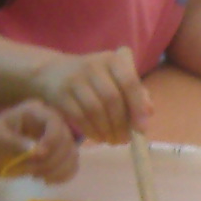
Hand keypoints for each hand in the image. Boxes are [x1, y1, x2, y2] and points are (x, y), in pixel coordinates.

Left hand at [0, 101, 78, 187]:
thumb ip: (16, 143)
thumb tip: (38, 152)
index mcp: (36, 111)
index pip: (55, 123)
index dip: (51, 140)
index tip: (37, 156)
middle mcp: (50, 123)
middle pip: (67, 140)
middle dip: (51, 160)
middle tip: (32, 171)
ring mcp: (56, 139)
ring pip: (72, 154)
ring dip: (57, 170)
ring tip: (37, 176)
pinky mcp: (58, 155)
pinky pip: (72, 165)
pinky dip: (63, 175)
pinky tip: (47, 180)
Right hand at [32, 47, 150, 142]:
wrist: (52, 72)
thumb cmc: (93, 78)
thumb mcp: (115, 78)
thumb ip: (135, 92)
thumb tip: (149, 111)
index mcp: (113, 60)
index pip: (129, 82)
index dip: (137, 107)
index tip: (142, 129)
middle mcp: (94, 65)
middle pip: (112, 99)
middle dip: (121, 124)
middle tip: (124, 139)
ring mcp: (74, 79)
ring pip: (95, 110)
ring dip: (106, 130)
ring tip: (112, 140)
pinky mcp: (60, 94)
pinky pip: (79, 117)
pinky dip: (91, 131)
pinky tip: (98, 138)